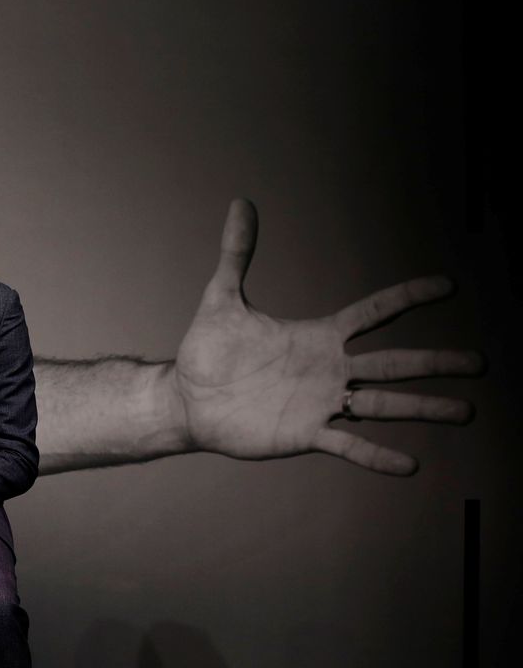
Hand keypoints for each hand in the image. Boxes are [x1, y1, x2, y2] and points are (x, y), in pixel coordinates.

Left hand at [174, 199, 483, 474]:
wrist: (187, 398)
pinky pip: (348, 444)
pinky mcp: (304, 434)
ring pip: (382, 404)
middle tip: (480, 363)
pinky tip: (410, 464)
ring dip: (424, 407)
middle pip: (393, 363)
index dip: (408, 298)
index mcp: (317, 337)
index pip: (373, 313)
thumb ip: (237, 253)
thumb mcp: (222, 297)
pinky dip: (377, 455)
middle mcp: (328, 370)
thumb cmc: (207, 351)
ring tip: (467, 411)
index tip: (448, 286)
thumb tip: (240, 203)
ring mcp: (320, 403)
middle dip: (436, 362)